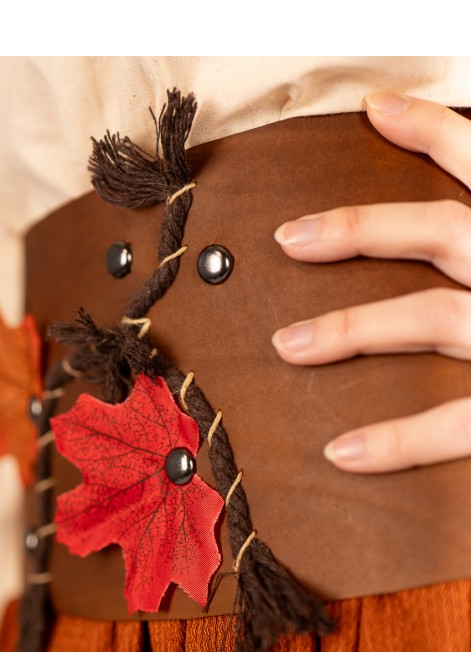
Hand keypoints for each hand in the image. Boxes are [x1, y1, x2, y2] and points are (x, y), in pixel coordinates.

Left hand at [272, 93, 470, 473]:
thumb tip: (457, 232)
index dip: (432, 130)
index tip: (374, 109)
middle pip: (442, 233)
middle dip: (359, 229)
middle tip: (289, 238)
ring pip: (432, 318)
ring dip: (352, 329)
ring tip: (287, 345)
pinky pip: (457, 423)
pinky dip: (397, 440)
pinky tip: (342, 452)